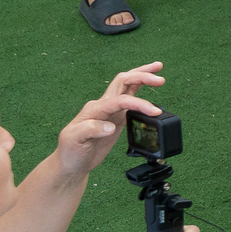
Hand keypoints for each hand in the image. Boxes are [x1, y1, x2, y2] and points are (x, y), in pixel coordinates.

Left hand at [54, 63, 167, 177]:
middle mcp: (102, 105)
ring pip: (127, 85)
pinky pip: (130, 98)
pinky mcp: (116, 117)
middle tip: (160, 79)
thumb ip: (90, 129)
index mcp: (94, 109)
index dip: (138, 103)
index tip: (154, 112)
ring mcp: (110, 110)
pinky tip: (149, 88)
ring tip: (158, 69)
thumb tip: (110, 126)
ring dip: (142, 76)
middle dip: (141, 76)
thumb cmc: (71, 151)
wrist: (72, 162)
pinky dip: (140, 90)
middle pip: (123, 81)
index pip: (120, 100)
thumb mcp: (75, 140)